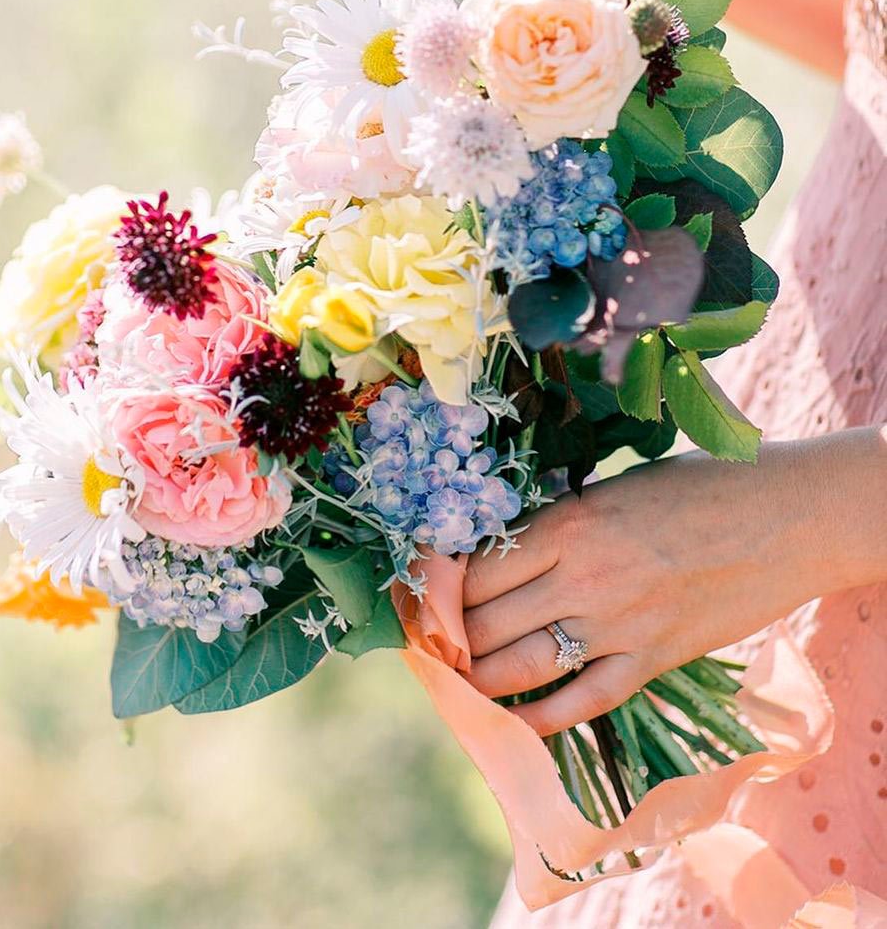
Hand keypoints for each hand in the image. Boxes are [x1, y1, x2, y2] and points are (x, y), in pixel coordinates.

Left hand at [460, 444, 844, 735]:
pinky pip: (580, 702)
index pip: (475, 570)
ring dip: (479, 678)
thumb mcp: (613, 489)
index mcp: (569, 522)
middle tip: (433, 644)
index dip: (441, 591)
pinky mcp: (651, 661)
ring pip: (519, 667)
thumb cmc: (697, 487)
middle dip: (450, 639)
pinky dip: (537, 717)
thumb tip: (500, 554)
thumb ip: (558, 524)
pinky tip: (511, 721)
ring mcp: (617, 625)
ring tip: (461, 678)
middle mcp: (583, 576)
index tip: (424, 599)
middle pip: (485, 623)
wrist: (784, 517)